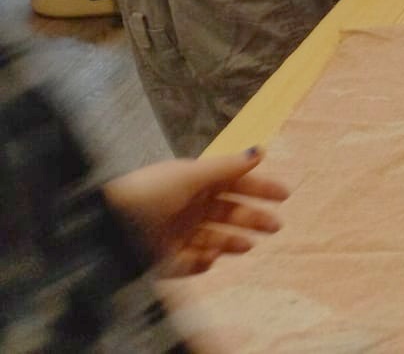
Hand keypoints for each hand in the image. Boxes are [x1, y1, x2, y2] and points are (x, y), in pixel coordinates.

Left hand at [101, 147, 289, 278]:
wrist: (109, 224)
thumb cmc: (151, 192)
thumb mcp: (192, 175)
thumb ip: (228, 166)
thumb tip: (261, 150)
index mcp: (197, 183)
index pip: (236, 184)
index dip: (260, 188)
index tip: (284, 195)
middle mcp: (191, 207)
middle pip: (230, 214)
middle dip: (254, 218)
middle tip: (275, 226)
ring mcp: (180, 234)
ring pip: (216, 239)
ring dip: (234, 242)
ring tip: (247, 245)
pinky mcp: (168, 259)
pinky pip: (193, 262)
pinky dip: (204, 261)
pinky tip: (211, 258)